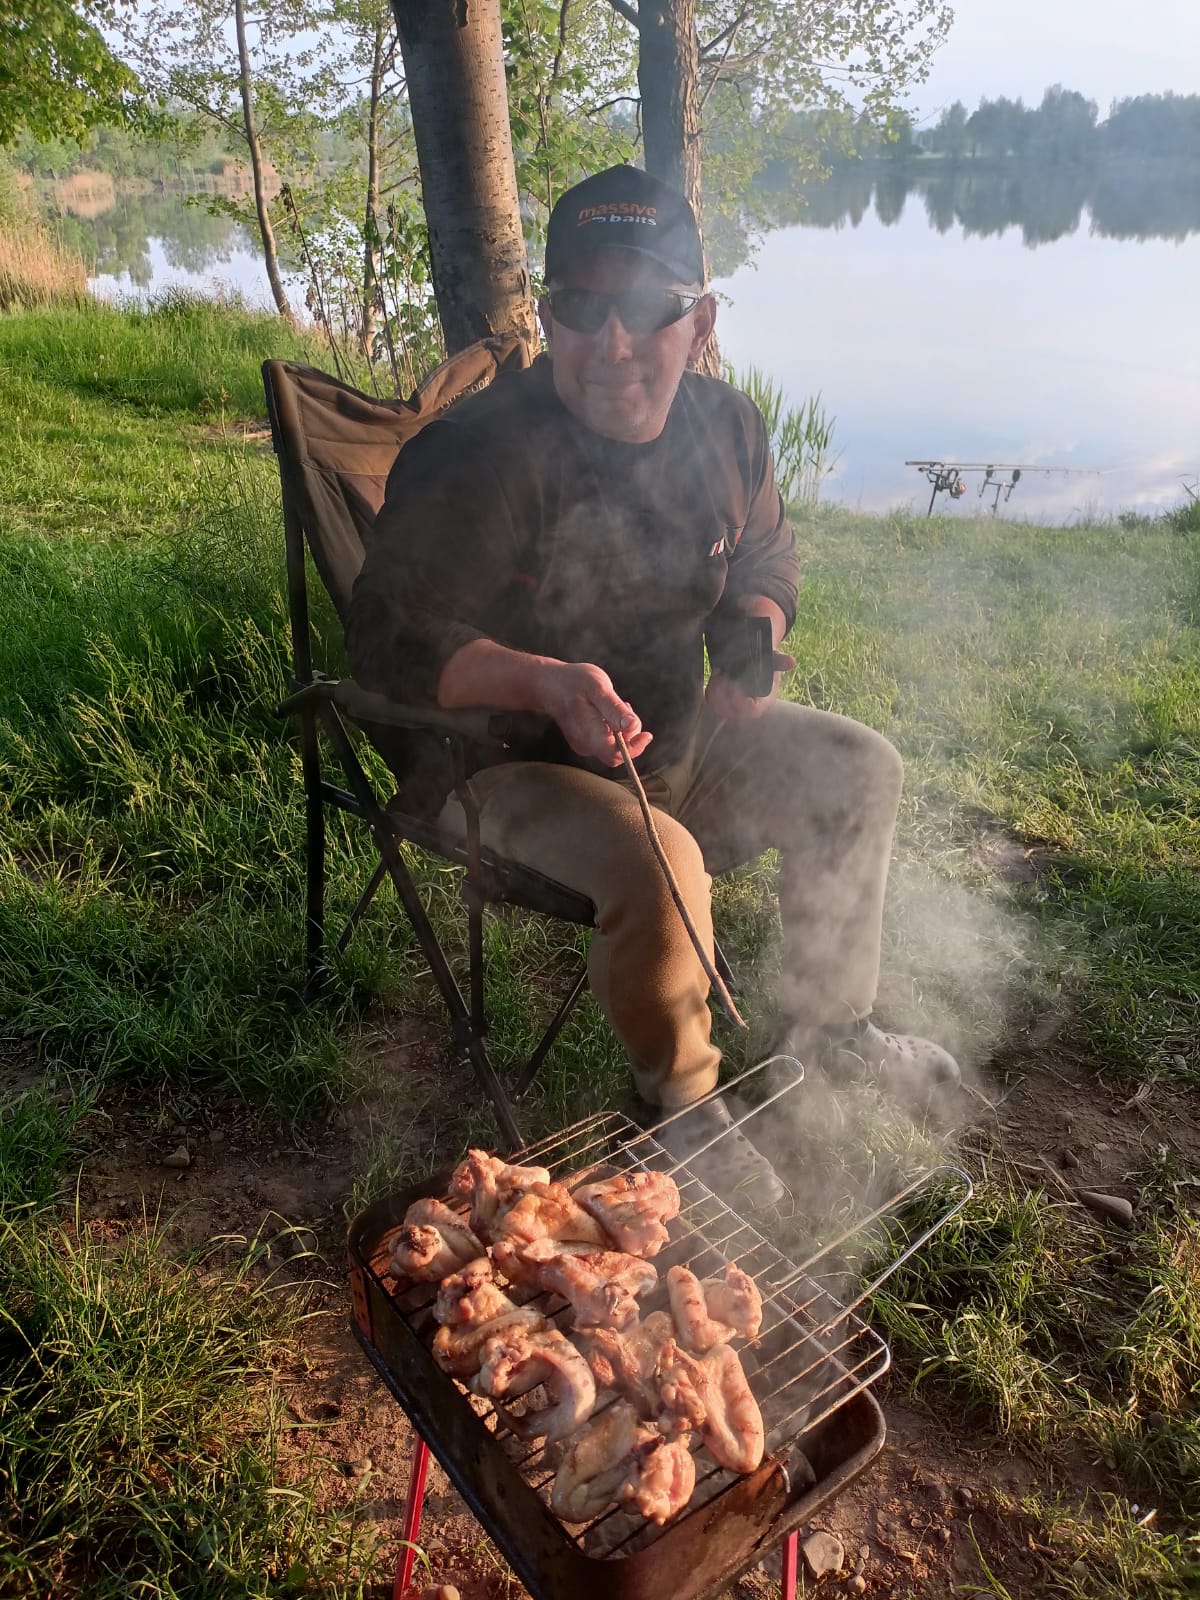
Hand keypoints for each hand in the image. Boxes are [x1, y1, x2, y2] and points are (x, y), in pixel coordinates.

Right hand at [534, 661, 652, 765]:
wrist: (550, 683)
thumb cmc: (574, 682)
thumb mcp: (598, 688)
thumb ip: (615, 710)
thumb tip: (632, 727)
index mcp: (589, 735)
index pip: (617, 755)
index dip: (635, 748)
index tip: (647, 734)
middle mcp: (585, 746)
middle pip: (618, 751)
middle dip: (629, 733)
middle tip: (625, 706)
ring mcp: (583, 745)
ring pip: (614, 746)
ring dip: (622, 728)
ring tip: (614, 703)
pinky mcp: (584, 741)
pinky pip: (606, 741)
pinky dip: (613, 727)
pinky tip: (607, 710)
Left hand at [705, 648, 794, 719]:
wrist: (751, 660)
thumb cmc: (764, 662)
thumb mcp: (772, 659)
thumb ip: (779, 661)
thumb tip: (791, 661)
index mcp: (764, 701)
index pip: (752, 710)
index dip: (742, 702)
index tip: (734, 685)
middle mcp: (749, 708)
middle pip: (732, 711)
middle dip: (725, 695)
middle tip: (724, 677)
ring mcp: (734, 707)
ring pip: (720, 708)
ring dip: (717, 691)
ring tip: (720, 674)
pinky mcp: (721, 702)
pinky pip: (712, 702)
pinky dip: (711, 690)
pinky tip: (716, 676)